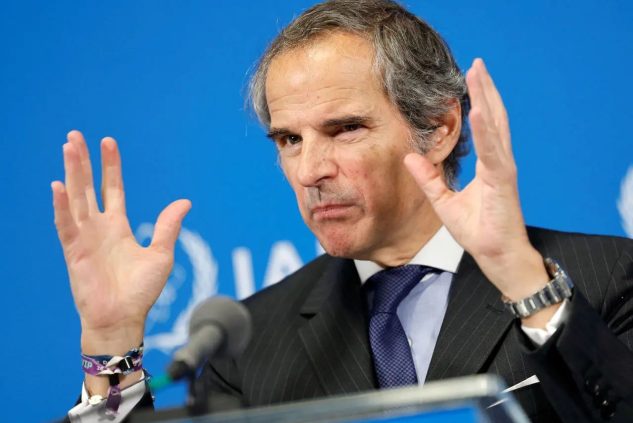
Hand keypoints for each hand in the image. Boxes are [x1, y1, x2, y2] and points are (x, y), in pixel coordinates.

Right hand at [52, 131, 190, 354]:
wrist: (123, 319)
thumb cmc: (140, 292)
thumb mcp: (160, 254)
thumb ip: (168, 227)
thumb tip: (185, 201)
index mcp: (118, 227)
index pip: (112, 189)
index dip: (110, 166)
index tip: (107, 142)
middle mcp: (98, 228)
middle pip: (88, 187)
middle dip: (83, 161)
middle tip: (76, 136)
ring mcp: (84, 238)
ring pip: (75, 198)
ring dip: (71, 172)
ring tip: (68, 147)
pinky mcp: (74, 252)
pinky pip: (66, 225)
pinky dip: (62, 206)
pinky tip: (59, 185)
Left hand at [404, 59, 548, 302]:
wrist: (495, 256)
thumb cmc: (478, 231)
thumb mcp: (444, 202)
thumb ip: (429, 179)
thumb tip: (410, 157)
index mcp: (489, 165)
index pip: (485, 127)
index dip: (479, 101)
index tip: (471, 79)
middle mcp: (498, 162)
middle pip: (494, 118)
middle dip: (485, 90)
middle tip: (478, 63)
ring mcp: (502, 170)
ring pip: (496, 127)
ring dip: (488, 99)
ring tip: (479, 74)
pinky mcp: (502, 182)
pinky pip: (494, 152)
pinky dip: (488, 130)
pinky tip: (480, 110)